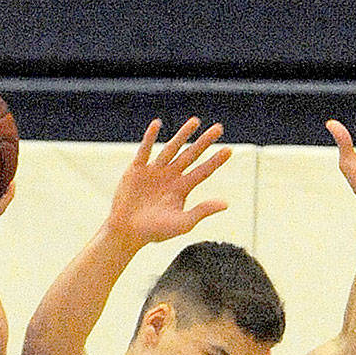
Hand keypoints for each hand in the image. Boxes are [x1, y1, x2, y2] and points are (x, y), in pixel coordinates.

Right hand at [106, 117, 231, 247]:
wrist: (126, 233)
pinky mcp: (137, 170)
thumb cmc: (154, 232)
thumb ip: (202, 211)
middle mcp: (170, 176)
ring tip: (196, 122)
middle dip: (204, 142)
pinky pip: (145, 150)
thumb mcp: (182, 224)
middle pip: (191, 155)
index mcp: (181, 189)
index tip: (229, 150)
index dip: (216, 161)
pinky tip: (157, 124)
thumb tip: (226, 204)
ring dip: (182, 135)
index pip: (203, 171)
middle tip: (219, 128)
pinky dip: (149, 138)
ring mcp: (154, 171)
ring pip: (171, 149)